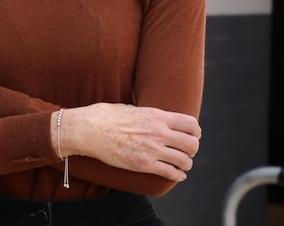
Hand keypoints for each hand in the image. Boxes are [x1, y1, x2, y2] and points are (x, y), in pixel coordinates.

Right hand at [57, 103, 200, 181]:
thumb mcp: (130, 108)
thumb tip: (152, 118)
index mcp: (156, 116)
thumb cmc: (104, 116)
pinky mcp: (143, 164)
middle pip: (192, 144)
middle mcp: (158, 132)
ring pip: (184, 161)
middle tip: (187, 152)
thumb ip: (146, 114)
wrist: (88, 130)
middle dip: (192, 149)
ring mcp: (152, 149)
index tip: (193, 135)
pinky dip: (177, 176)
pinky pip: (170, 173)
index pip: (191, 125)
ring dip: (186, 164)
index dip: (196, 132)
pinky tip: (177, 175)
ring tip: (181, 165)